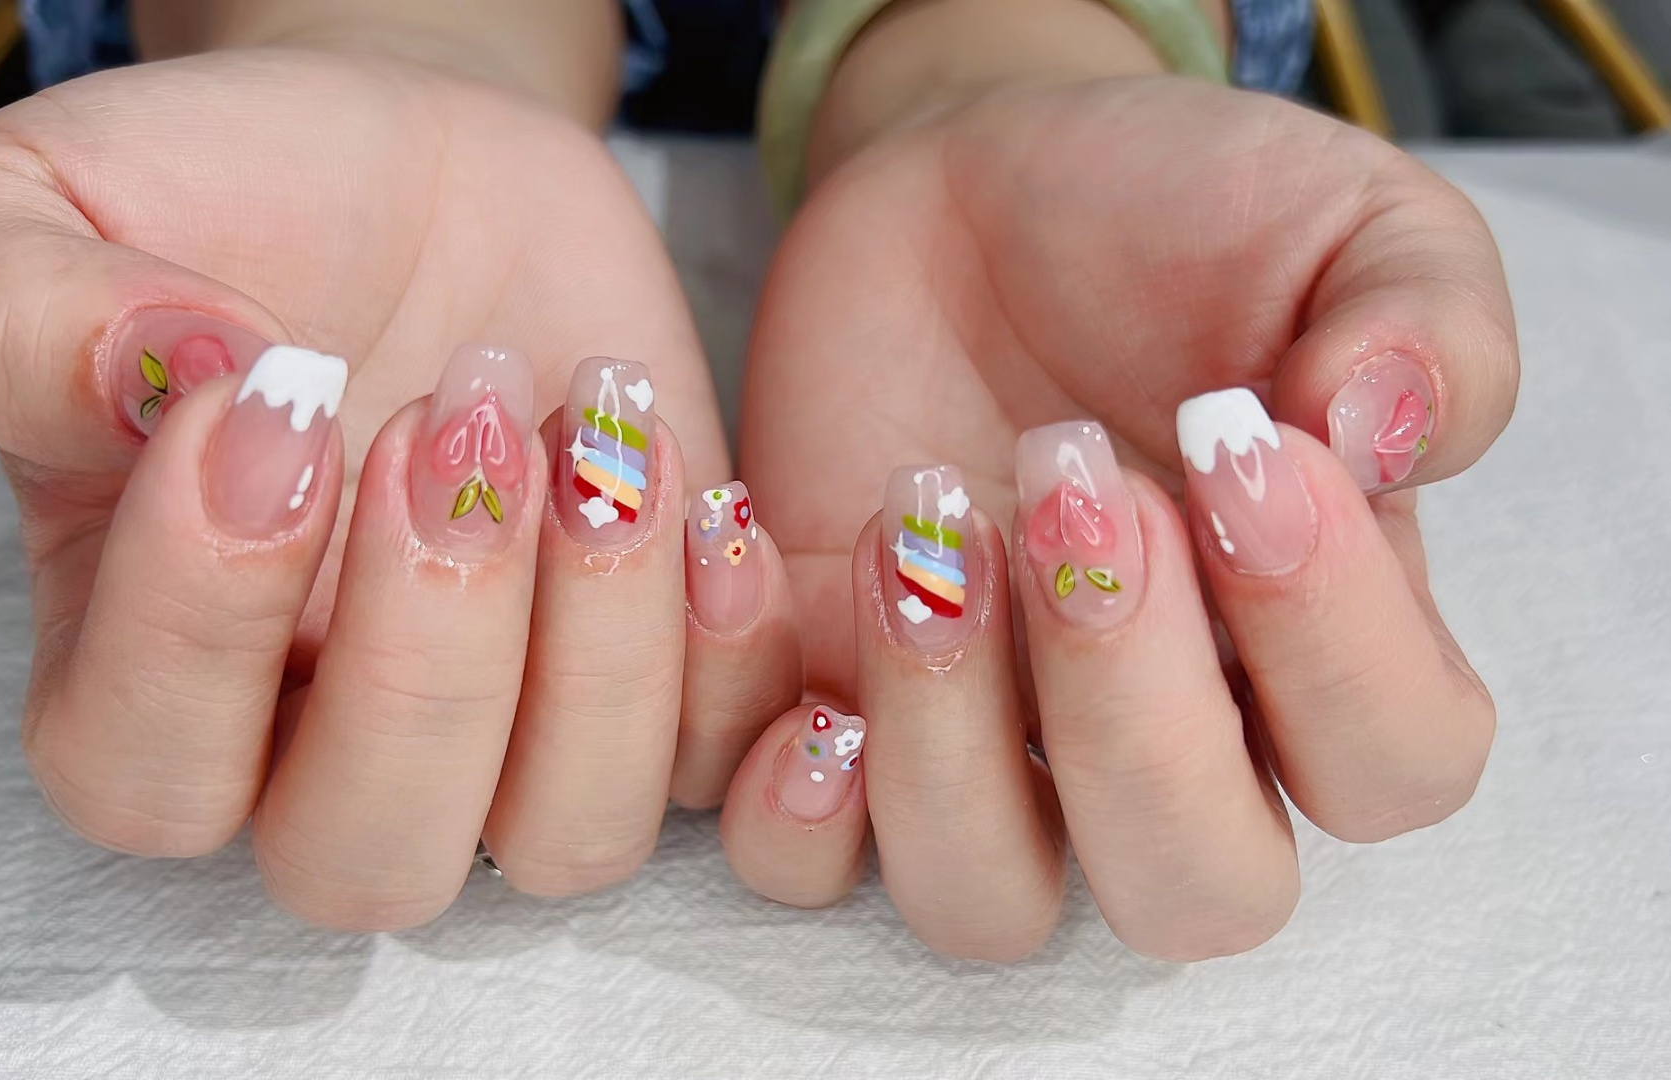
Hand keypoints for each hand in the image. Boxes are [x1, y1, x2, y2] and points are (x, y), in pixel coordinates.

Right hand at [0, 47, 798, 925]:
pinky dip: (735, 659)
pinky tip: (708, 502)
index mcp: (145, 667)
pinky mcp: (657, 671)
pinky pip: (718, 763)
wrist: (421, 172)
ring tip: (602, 435)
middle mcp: (326, 739)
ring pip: (568, 840)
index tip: (276, 393)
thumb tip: (154, 397)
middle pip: (369, 860)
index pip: (144, 774)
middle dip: (430, 662)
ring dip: (606, 653)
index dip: (206, 621)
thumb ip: (23, 316)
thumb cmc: (228, 198)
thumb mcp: (54, 207)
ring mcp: (511, 724)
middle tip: (457, 420)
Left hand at [720, 78, 1515, 959]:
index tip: (1244, 449)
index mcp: (1323, 643)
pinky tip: (760, 551)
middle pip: (1191, 894)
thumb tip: (1382, 441)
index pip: (1391, 766)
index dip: (1334, 644)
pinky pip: (783, 842)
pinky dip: (757, 740)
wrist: (977, 190)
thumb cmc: (1179, 217)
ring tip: (912, 520)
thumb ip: (1422, 318)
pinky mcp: (824, 707)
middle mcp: (1163, 738)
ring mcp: (985, 743)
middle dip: (1129, 714)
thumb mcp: (1344, 219)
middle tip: (1068, 486)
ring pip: (978, 904)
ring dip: (938, 742)